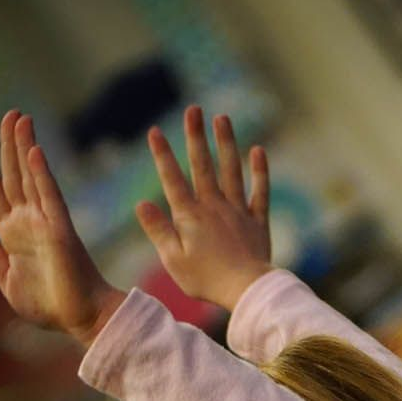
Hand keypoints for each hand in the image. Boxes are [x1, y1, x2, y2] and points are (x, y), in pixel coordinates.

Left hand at [0, 113, 124, 345]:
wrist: (82, 319)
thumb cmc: (51, 307)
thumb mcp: (9, 284)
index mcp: (14, 236)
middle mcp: (29, 223)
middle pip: (14, 176)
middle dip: (8, 145)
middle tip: (10, 115)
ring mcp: (46, 223)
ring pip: (31, 177)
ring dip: (24, 147)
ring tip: (21, 118)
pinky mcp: (61, 230)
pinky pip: (50, 196)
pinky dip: (41, 174)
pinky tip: (34, 151)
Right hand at [136, 105, 272, 311]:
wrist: (247, 291)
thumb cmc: (206, 280)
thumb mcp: (173, 260)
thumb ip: (158, 229)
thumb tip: (141, 203)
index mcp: (190, 216)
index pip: (172, 179)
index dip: (163, 155)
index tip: (155, 131)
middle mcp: (214, 206)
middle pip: (203, 165)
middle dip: (196, 136)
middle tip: (193, 109)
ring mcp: (237, 211)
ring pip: (231, 170)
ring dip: (226, 143)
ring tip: (222, 118)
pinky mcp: (258, 221)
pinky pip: (260, 192)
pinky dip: (260, 171)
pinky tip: (258, 151)